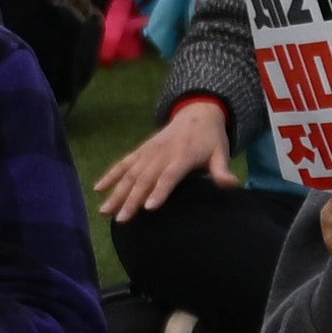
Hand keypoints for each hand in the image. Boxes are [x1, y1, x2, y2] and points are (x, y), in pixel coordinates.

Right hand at [98, 92, 236, 217]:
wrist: (197, 112)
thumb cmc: (210, 139)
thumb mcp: (221, 153)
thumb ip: (222, 170)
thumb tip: (233, 185)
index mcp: (182, 156)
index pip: (169, 176)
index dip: (159, 191)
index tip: (149, 208)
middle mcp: (161, 154)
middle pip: (145, 179)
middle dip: (131, 199)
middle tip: (122, 219)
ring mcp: (148, 152)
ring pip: (130, 174)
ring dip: (116, 192)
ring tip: (105, 211)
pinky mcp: (141, 151)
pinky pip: (123, 163)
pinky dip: (110, 175)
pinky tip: (98, 189)